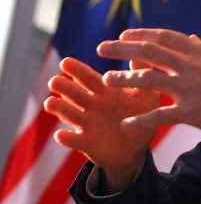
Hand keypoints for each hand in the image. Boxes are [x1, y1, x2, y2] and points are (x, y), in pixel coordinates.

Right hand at [44, 57, 159, 185]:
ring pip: (69, 114)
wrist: (138, 149)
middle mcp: (92, 105)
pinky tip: (60, 134)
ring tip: (51, 103)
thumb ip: (143, 78)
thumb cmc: (140, 118)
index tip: (65, 62)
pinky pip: (74, 140)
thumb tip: (140, 54)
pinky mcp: (86, 142)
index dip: (77, 70)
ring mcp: (87, 124)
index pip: (88, 78)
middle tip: (55, 81)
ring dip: (60, 108)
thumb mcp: (147, 98)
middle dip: (64, 87)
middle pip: (74, 93)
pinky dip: (66, 138)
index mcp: (105, 92)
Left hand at [95, 28, 200, 140]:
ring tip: (106, 80)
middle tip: (101, 49)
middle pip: (148, 52)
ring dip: (123, 79)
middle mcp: (191, 67)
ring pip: (147, 79)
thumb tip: (199, 42)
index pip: (164, 37)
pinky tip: (126, 123)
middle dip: (121, 49)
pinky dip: (141, 120)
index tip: (125, 35)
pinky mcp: (190, 112)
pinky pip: (159, 116)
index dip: (141, 34)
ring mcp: (189, 89)